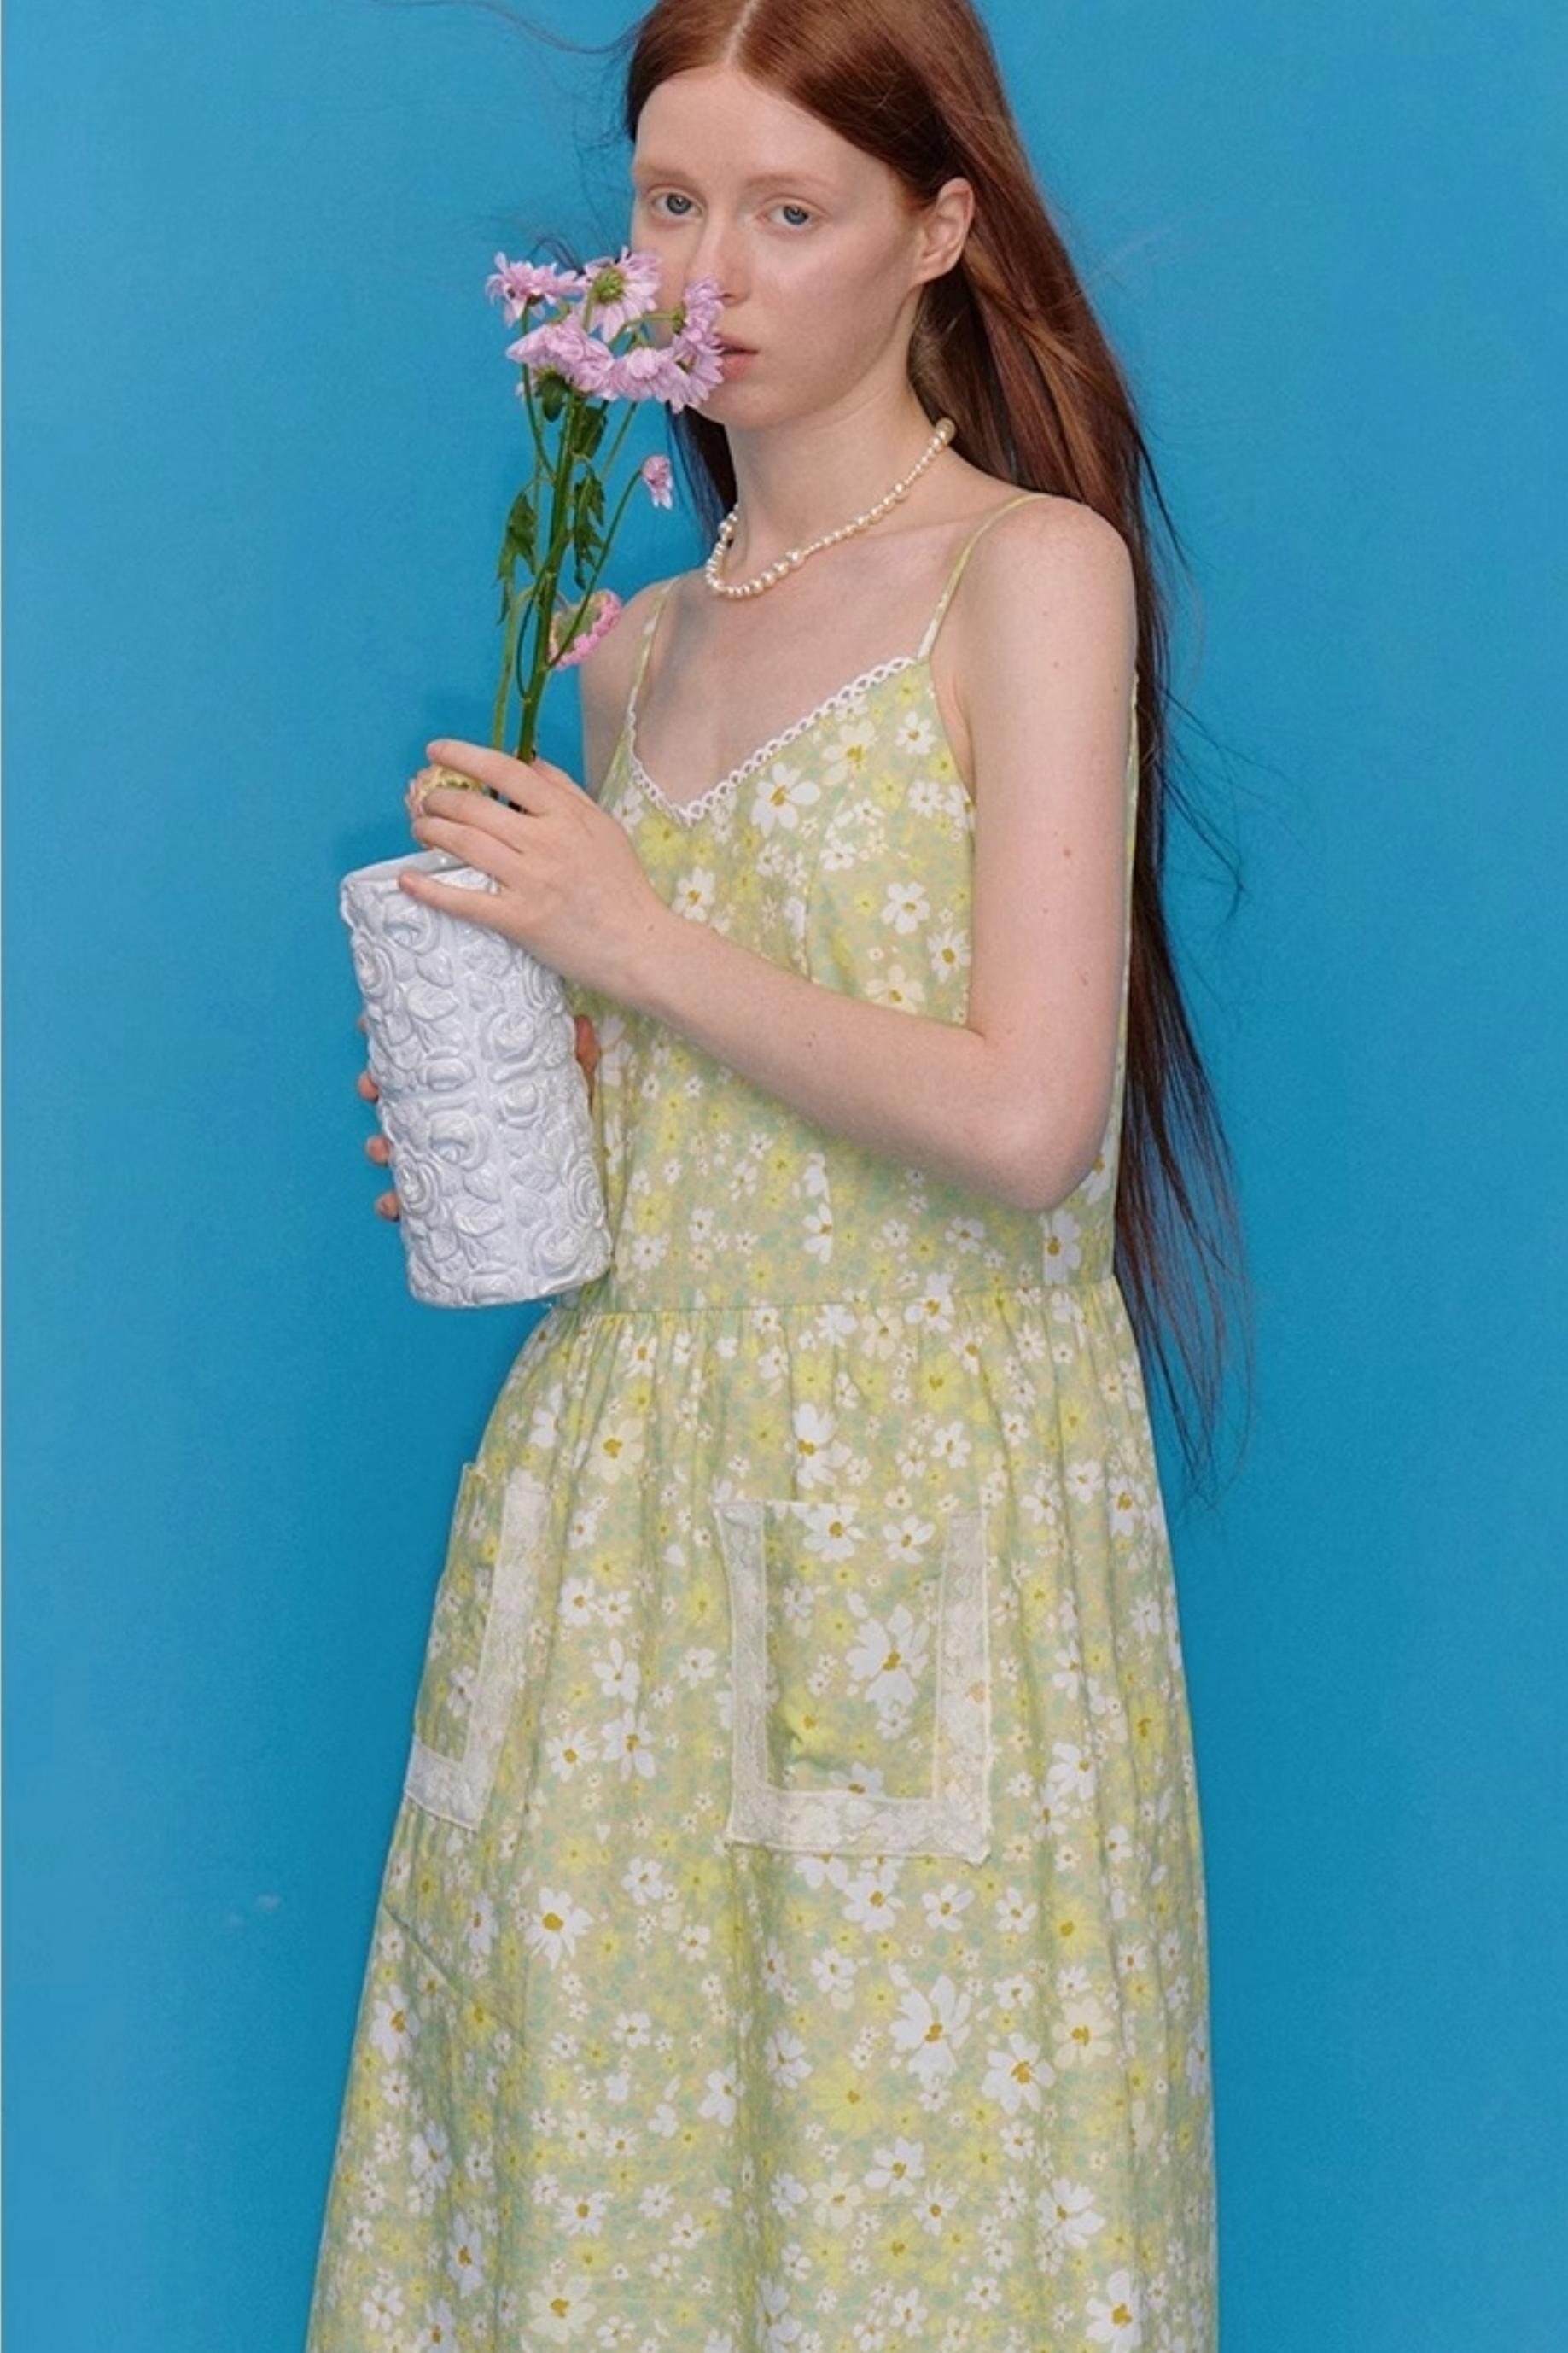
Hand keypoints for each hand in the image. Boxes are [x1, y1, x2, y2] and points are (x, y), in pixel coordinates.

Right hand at [357, 1009, 599, 1221]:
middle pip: (396, 1096)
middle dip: (374, 1089)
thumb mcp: (569, 1098)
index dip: (390, 1040)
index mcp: (465, 1086)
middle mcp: (445, 1118)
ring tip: (383, 1147)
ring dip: (380, 1145)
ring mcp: (440, 1157)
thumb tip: (583, 1025)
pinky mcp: (444, 1198)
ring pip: (394, 1146)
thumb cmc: (560, 1137)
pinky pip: (409, 1201)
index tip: (368, 1025)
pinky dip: (394, 1205)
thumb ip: (575, 1064)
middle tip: (372, 1086)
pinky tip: (393, 1205)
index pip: (421, 1057)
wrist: (564, 1203)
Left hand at [402, 738, 670, 999]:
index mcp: (566, 816)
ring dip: (432, 833)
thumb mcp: (603, 827)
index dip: (464, 756)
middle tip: (426, 801)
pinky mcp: (520, 920)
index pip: (506, 772)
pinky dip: (432, 889)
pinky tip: (409, 879)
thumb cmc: (623, 887)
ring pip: (465, 845)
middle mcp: (545, 843)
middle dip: (439, 799)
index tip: (436, 751)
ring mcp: (531, 882)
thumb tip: (530, 763)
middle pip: (475, 808)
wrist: (638, 944)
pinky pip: (466, 901)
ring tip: (420, 829)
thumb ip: (566, 792)